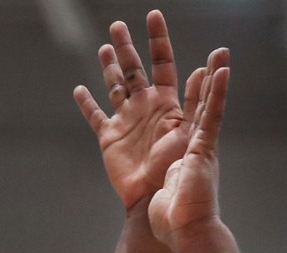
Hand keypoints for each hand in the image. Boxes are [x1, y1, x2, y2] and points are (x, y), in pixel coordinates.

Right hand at [73, 11, 203, 209]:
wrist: (157, 199)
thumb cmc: (180, 169)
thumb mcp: (193, 131)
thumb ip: (198, 99)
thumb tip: (206, 66)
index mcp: (167, 102)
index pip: (163, 62)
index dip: (158, 39)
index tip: (153, 15)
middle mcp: (146, 107)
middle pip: (134, 69)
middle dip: (126, 46)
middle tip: (117, 25)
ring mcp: (126, 122)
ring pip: (115, 86)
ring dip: (109, 67)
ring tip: (104, 47)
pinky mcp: (110, 139)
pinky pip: (95, 116)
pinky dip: (86, 104)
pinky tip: (80, 90)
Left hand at [147, 56, 229, 248]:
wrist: (185, 233)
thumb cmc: (173, 223)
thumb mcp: (167, 196)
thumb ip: (168, 186)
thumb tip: (166, 191)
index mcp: (185, 156)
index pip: (190, 122)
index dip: (194, 99)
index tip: (197, 78)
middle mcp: (197, 148)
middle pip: (202, 107)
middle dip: (208, 81)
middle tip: (217, 57)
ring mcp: (202, 147)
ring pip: (209, 105)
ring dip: (216, 77)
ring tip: (222, 53)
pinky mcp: (204, 149)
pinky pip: (211, 115)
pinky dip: (216, 92)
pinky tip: (221, 71)